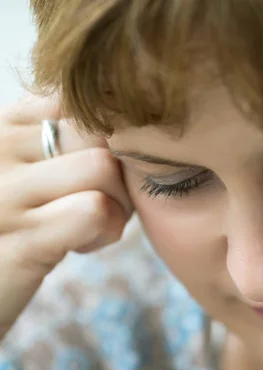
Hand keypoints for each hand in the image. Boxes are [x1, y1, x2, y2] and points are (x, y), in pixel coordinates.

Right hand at [0, 96, 131, 338]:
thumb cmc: (13, 231)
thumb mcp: (25, 174)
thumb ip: (56, 138)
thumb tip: (121, 113)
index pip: (80, 101)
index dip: (107, 139)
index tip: (93, 176)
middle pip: (98, 131)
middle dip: (119, 172)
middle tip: (103, 205)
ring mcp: (2, 194)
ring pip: (101, 165)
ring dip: (117, 203)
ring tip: (89, 227)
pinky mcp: (21, 240)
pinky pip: (95, 209)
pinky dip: (107, 230)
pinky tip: (80, 246)